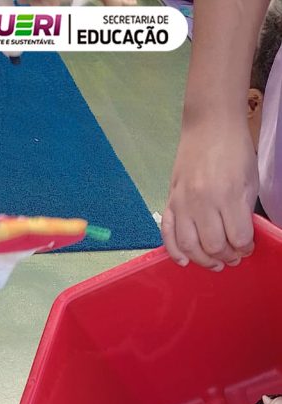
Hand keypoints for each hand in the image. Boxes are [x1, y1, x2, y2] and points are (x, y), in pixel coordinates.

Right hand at [162, 118, 257, 269]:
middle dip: (227, 257)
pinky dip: (174, 251)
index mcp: (228, 194)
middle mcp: (203, 201)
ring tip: (214, 263)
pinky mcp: (170, 201)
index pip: (238, 238)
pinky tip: (184, 261)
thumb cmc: (235, 151)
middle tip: (233, 257)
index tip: (247, 248)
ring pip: (189, 246)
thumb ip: (243, 212)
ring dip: (203, 260)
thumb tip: (239, 240)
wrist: (210, 125)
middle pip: (213, 246)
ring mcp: (183, 202)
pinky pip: (168, 233)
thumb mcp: (249, 181)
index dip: (245, 248)